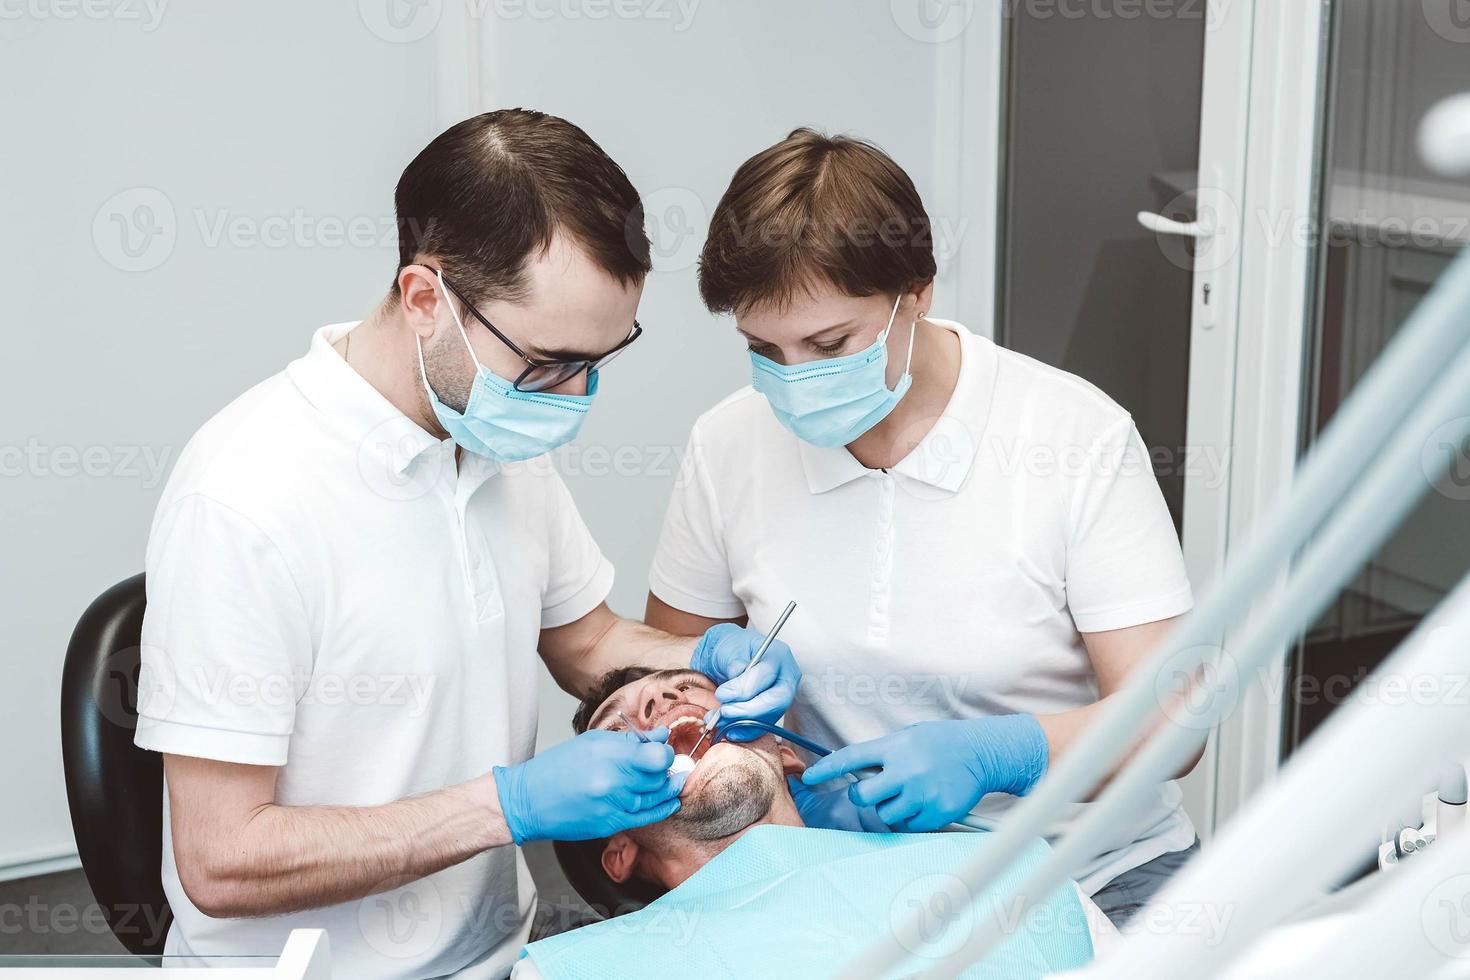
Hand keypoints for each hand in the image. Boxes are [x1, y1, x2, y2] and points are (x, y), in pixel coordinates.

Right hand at [494, 728, 683, 843]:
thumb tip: (660, 736)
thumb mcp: (592, 742)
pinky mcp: (610, 824)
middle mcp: (612, 782)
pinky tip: (671, 801)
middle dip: (667, 769)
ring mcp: (612, 806)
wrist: (528, 801)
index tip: (663, 750)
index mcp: (608, 756)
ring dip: (667, 788)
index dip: (665, 753)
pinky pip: (646, 817)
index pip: (657, 756)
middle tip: (668, 764)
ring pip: (655, 797)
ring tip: (674, 779)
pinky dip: (662, 809)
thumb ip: (630, 740)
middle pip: (659, 777)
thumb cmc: (556, 767)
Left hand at [689, 623, 801, 739]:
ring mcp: (783, 695)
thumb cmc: (731, 648)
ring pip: (770, 716)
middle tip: (723, 712)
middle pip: (776, 700)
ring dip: (743, 724)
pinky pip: (764, 726)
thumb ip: (733, 665)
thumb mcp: (728, 649)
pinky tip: (730, 731)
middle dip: (748, 711)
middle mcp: (786, 676)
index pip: (765, 676)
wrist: (730, 656)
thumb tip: (735, 684)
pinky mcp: (774, 710)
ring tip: (719, 720)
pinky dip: (747, 732)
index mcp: (777, 654)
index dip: (742, 689)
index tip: (721, 694)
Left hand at [800, 715, 1047, 832]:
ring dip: (891, 809)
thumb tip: (853, 769)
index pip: (851, 758)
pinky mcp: (936, 812)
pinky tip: (924, 803)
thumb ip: (883, 754)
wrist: (981, 753)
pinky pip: (908, 826)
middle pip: (863, 796)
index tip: (807, 777)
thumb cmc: (940, 743)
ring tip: (909, 794)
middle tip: (876, 792)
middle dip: (864, 797)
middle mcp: (906, 770)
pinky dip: (911, 819)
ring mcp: (921, 793)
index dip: (826, 768)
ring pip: (886, 815)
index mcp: (894, 747)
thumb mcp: (908, 737)